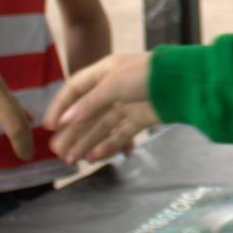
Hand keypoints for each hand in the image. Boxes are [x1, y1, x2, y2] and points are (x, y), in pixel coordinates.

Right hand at [43, 52, 159, 163]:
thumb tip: (65, 120)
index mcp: (104, 72)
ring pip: (101, 127)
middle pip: (87, 113)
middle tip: (57, 152)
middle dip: (72, 132)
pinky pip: (120, 135)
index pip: (75, 89)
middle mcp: (114, 89)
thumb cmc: (147, 75)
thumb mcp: (113, 84)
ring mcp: (127, 105)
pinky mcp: (141, 119)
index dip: (61, 107)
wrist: (183, 83)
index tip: (49, 127)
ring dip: (86, 142)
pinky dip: (108, 146)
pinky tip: (95, 157)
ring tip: (72, 160)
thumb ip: (89, 103)